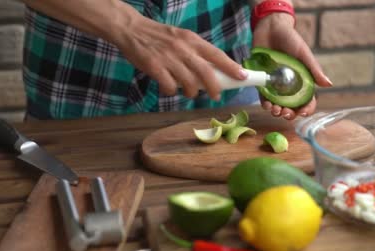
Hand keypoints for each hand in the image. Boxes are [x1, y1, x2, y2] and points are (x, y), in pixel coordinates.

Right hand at [112, 15, 246, 100]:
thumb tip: (213, 71)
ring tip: (189, 92)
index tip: (242, 76)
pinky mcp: (155, 67)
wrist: (132, 30)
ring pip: (189, 83)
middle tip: (216, 96)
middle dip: (214, 87)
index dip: (231, 67)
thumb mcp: (181, 38)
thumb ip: (195, 52)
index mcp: (192, 40)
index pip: (216, 54)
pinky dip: (171, 91)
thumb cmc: (159, 37)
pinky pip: (170, 86)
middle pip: (206, 72)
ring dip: (192, 92)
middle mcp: (183, 48)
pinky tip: (168, 88)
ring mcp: (169, 58)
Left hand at [252, 13, 332, 119]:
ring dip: (277, 111)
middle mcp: (289, 86)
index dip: (307, 109)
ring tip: (276, 110)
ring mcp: (275, 85)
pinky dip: (265, 103)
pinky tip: (267, 105)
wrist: (271, 28)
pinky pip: (263, 97)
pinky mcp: (262, 81)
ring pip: (277, 104)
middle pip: (291, 106)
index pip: (307, 100)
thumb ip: (314, 70)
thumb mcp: (304, 54)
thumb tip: (328, 84)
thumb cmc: (291, 39)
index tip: (303, 113)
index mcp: (302, 81)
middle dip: (290, 114)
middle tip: (286, 113)